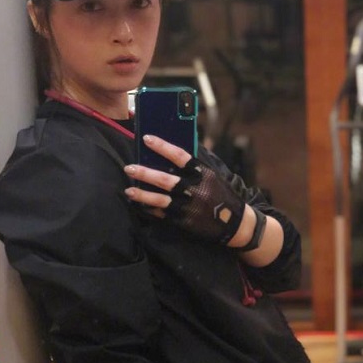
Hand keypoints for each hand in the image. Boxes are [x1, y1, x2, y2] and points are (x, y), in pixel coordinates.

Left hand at [124, 135, 244, 243]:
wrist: (234, 223)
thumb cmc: (222, 195)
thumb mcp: (213, 177)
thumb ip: (195, 167)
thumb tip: (172, 153)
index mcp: (202, 174)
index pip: (179, 156)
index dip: (162, 146)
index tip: (146, 139)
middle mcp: (193, 190)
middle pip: (164, 179)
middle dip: (145, 173)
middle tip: (129, 168)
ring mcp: (187, 206)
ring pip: (160, 199)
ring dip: (142, 194)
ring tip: (128, 191)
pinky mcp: (183, 221)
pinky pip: (162, 214)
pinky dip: (150, 209)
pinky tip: (140, 205)